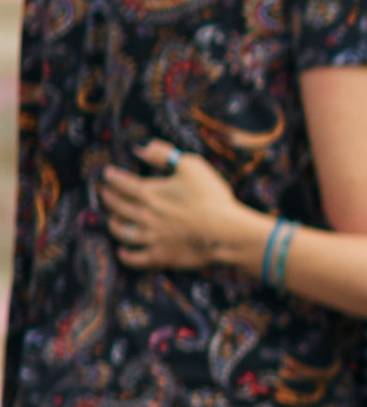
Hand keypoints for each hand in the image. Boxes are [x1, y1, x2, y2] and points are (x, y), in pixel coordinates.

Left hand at [101, 145, 259, 272]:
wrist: (223, 232)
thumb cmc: (210, 196)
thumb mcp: (190, 165)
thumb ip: (163, 154)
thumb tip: (140, 148)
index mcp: (150, 193)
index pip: (123, 183)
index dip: (113, 177)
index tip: (106, 174)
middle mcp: (145, 216)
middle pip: (119, 207)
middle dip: (108, 198)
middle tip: (104, 193)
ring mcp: (151, 238)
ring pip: (123, 232)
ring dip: (114, 225)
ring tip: (111, 220)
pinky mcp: (161, 256)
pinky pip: (136, 258)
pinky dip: (126, 255)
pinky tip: (122, 251)